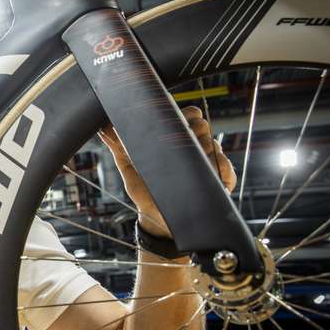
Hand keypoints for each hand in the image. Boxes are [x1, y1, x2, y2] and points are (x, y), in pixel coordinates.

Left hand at [99, 106, 236, 238]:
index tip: (179, 116)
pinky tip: (210, 173)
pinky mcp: (218, 181)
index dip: (186, 113)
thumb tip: (103, 129)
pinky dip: (220, 169)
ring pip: (214, 145)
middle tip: (187, 134)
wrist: (155, 217)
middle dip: (197, 126)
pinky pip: (226, 169)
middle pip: (203, 126)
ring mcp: (206, 163)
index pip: (188, 116)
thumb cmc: (144, 188)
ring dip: (206, 147)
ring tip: (196, 154)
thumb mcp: (129, 166)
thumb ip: (118, 145)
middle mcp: (192, 148)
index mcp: (174, 140)